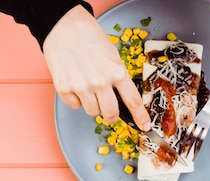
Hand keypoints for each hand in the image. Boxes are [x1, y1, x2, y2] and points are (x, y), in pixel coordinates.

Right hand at [42, 5, 150, 129]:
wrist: (64, 26)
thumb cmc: (89, 38)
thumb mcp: (112, 56)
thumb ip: (117, 77)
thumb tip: (121, 98)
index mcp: (117, 72)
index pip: (133, 101)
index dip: (140, 116)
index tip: (145, 126)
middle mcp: (100, 82)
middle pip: (111, 113)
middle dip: (111, 116)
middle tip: (109, 113)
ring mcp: (81, 86)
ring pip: (92, 111)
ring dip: (91, 104)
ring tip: (87, 85)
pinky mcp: (64, 88)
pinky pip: (75, 105)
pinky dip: (75, 98)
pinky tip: (74, 82)